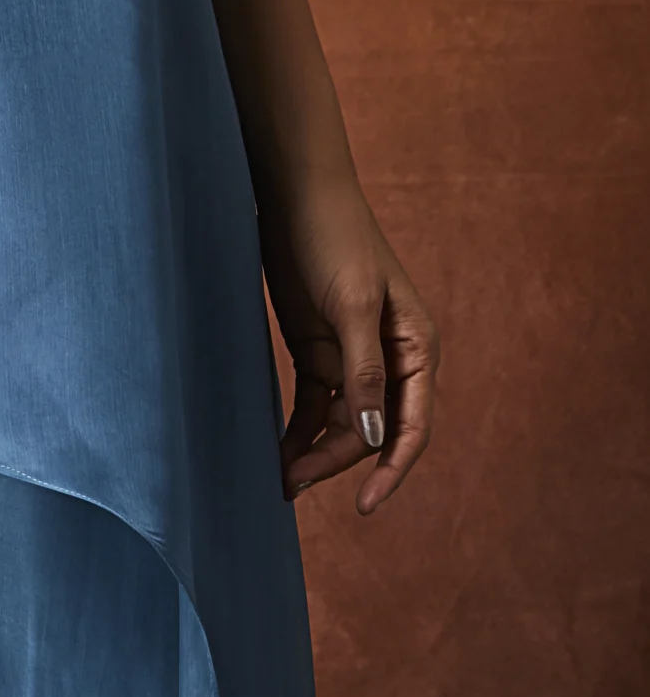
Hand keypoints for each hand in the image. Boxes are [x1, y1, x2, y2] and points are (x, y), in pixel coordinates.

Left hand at [260, 169, 438, 513]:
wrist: (293, 192)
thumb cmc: (335, 237)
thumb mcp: (354, 304)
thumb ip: (364, 371)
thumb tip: (374, 436)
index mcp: (415, 348)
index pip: (411, 425)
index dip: (391, 469)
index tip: (364, 504)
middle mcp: (389, 359)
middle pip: (370, 429)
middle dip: (336, 459)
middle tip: (291, 481)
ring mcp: (352, 356)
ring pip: (341, 422)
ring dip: (315, 449)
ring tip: (280, 476)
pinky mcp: (317, 349)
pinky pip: (314, 403)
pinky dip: (300, 427)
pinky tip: (280, 450)